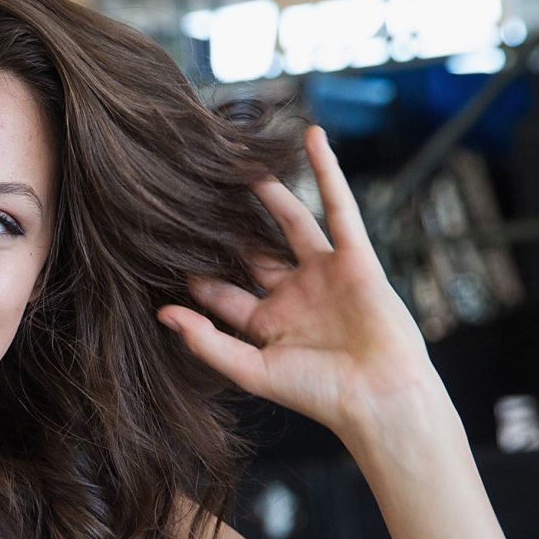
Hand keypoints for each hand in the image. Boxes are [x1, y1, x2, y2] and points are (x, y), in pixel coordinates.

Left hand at [158, 126, 447, 445]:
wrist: (380, 399)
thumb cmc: (318, 394)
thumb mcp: (250, 371)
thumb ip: (206, 341)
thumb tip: (161, 313)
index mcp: (264, 324)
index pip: (219, 290)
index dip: (192, 271)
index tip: (158, 242)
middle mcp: (292, 294)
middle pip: (251, 250)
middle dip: (227, 224)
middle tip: (196, 188)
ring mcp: (323, 274)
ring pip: (290, 221)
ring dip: (268, 190)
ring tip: (242, 158)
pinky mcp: (356, 259)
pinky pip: (340, 207)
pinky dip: (328, 172)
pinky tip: (312, 139)